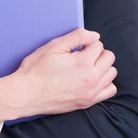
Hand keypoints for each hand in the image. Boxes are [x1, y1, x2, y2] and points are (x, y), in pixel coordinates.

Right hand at [2, 28, 116, 119]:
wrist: (27, 94)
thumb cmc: (36, 69)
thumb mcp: (53, 47)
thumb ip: (77, 37)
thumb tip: (95, 35)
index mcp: (83, 62)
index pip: (98, 45)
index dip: (87, 43)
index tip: (76, 48)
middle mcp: (91, 78)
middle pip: (109, 58)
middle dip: (97, 52)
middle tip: (82, 54)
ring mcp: (91, 92)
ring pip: (111, 73)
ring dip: (102, 66)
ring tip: (87, 66)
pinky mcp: (88, 102)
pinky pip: (109, 90)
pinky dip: (104, 82)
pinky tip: (92, 79)